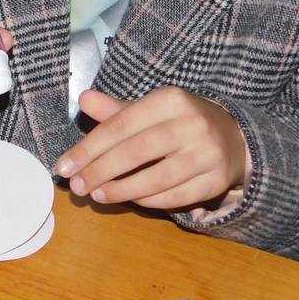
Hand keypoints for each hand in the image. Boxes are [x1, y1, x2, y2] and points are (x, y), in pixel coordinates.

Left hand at [54, 87, 247, 210]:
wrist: (233, 137)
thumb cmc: (179, 121)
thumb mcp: (150, 108)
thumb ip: (116, 110)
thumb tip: (83, 98)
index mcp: (170, 99)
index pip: (120, 125)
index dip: (89, 148)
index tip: (65, 166)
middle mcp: (191, 124)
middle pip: (136, 152)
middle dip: (100, 171)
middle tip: (77, 187)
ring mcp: (207, 154)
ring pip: (156, 178)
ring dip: (121, 190)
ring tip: (97, 195)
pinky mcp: (216, 181)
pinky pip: (175, 196)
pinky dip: (149, 201)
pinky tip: (129, 199)